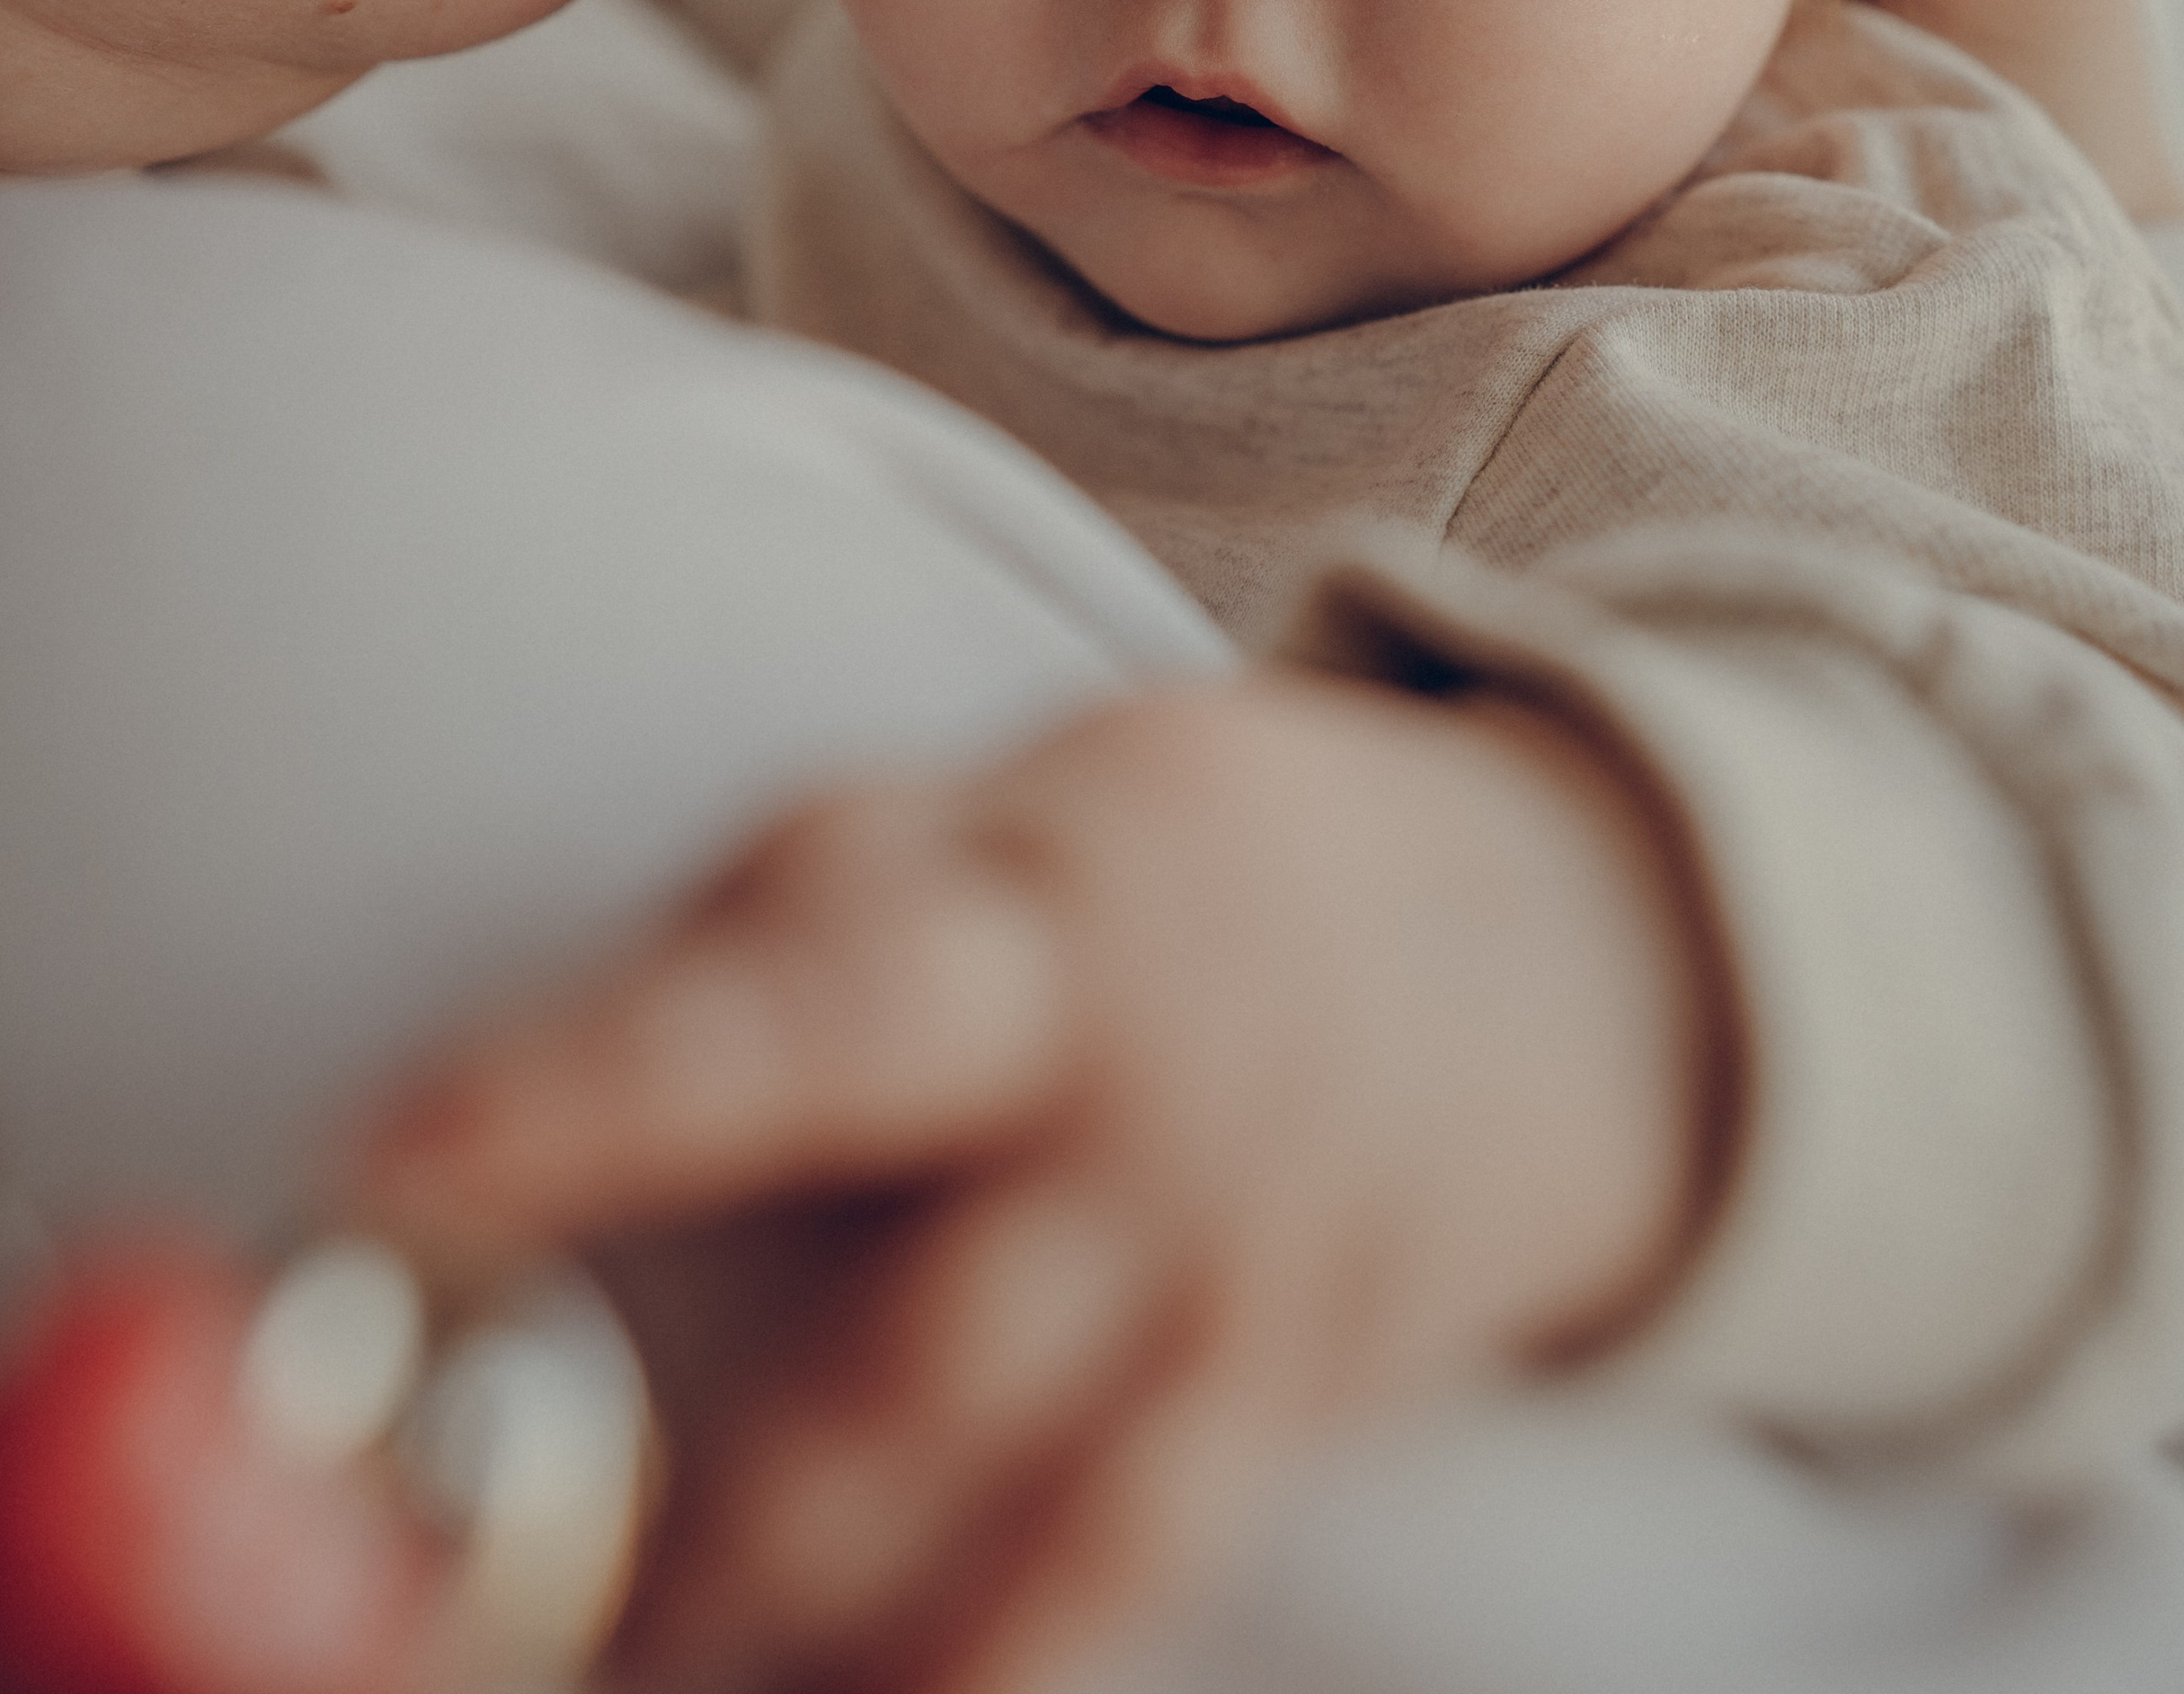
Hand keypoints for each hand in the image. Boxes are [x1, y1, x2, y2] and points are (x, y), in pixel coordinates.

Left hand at [355, 677, 1715, 1693]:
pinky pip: (1108, 1583)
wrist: (1573, 951)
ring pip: (997, 1518)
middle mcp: (1142, 1122)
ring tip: (606, 1675)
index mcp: (1047, 913)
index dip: (602, 1081)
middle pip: (909, 1341)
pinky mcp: (1288, 1414)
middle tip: (453, 1577)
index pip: (801, 1001)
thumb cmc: (1206, 856)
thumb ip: (822, 883)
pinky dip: (972, 1672)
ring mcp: (1227, 1291)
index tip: (401, 1153)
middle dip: (689, 1495)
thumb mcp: (1032, 787)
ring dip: (792, 1620)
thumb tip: (584, 1015)